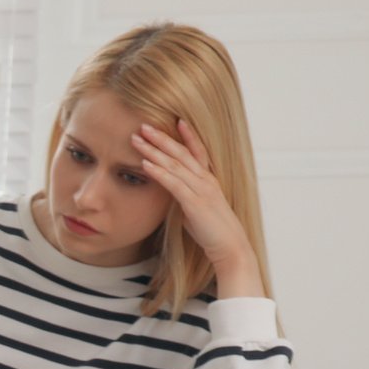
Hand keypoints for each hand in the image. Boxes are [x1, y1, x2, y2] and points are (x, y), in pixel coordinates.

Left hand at [132, 118, 261, 295]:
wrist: (230, 247)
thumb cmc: (212, 231)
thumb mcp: (197, 208)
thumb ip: (186, 196)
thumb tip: (174, 192)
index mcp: (208, 180)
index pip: (197, 152)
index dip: (187, 136)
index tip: (176, 120)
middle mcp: (205, 180)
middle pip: (181, 153)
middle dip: (161, 138)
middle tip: (143, 125)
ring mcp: (201, 190)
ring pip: (174, 165)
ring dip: (154, 151)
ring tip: (137, 139)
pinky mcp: (194, 203)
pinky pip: (173, 184)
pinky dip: (159, 172)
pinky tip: (145, 164)